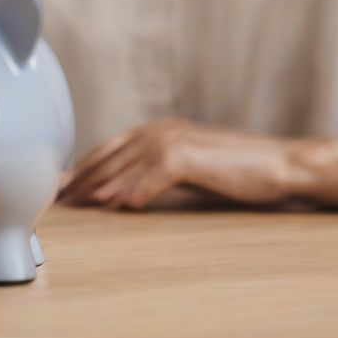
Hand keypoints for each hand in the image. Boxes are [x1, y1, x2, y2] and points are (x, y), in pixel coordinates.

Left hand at [56, 118, 292, 209]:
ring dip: (102, 187)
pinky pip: (155, 176)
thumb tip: (123, 192)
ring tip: (82, 205)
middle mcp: (161, 129)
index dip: (84, 167)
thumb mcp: (189, 168)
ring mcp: (175, 140)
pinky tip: (121, 207)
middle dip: (84, 178)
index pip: (110, 148)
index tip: (63, 186)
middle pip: (112, 156)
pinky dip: (136, 191)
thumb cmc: (236, 170)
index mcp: (159, 129)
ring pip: (128, 166)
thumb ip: (158, 172)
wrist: (277, 163)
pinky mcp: (190, 156)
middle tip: (61, 199)